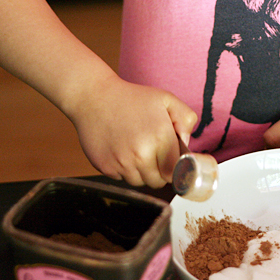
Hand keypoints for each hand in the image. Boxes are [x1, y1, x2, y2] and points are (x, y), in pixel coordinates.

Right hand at [67, 75, 197, 187]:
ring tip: (136, 151)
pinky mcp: (106, 168)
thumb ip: (185, 120)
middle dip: (158, 170)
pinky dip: (124, 170)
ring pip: (140, 182)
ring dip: (141, 172)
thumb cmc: (131, 98)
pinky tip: (121, 151)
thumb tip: (186, 145)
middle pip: (158, 181)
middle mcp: (141, 154)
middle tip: (152, 153)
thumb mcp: (166, 99)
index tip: (170, 161)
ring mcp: (122, 163)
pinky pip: (121, 179)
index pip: (175, 172)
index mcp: (160, 139)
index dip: (175, 168)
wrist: (93, 97)